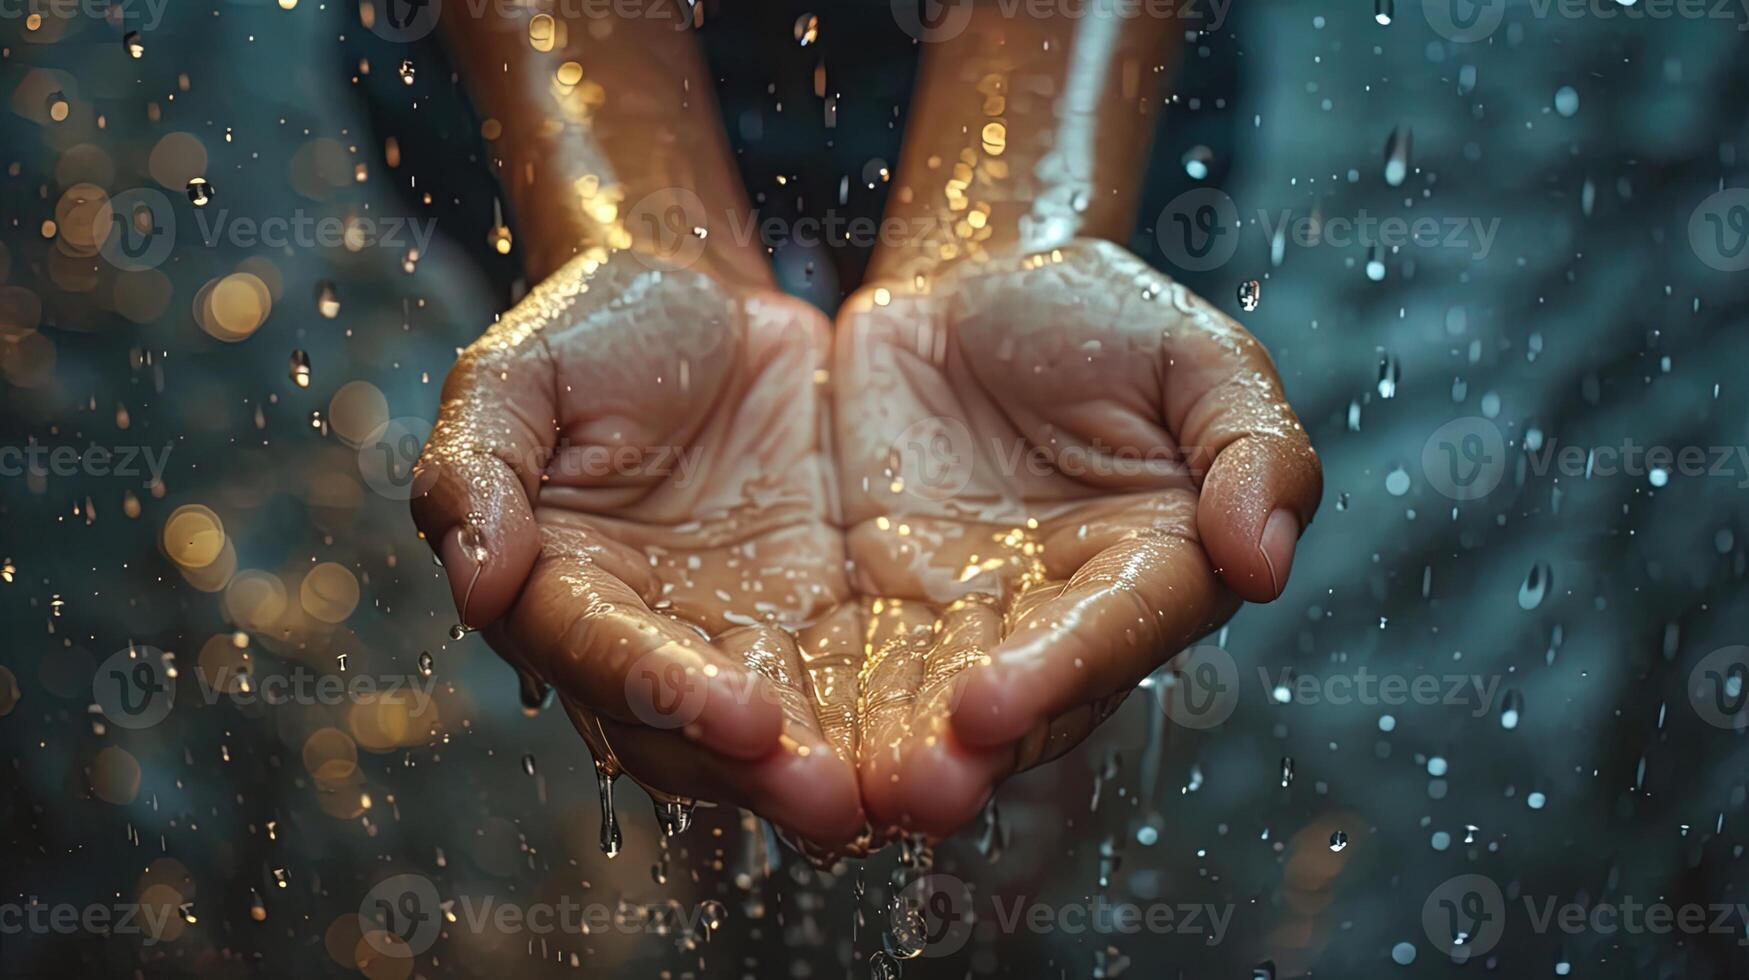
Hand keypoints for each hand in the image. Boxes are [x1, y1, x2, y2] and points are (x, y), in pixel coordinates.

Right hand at [412, 253, 865, 849]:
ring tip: (887, 798)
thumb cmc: (603, 326)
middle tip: (824, 796)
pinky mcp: (815, 620)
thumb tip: (471, 579)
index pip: (599, 656)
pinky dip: (882, 724)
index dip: (660, 689)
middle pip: (684, 732)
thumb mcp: (523, 369)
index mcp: (558, 587)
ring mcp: (734, 634)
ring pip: (768, 734)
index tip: (734, 711)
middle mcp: (644, 634)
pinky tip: (938, 750)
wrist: (711, 299)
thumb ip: (479, 465)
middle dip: (752, 770)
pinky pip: (848, 685)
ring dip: (821, 774)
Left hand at [833, 239, 1321, 837]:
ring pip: (923, 708)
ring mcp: (957, 625)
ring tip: (843, 797)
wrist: (964, 289)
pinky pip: (842, 668)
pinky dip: (815, 710)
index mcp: (1152, 570)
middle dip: (964, 752)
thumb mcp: (1191, 352)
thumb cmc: (1093, 316)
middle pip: (1016, 703)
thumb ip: (1252, 444)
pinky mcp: (872, 612)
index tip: (992, 701)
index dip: (1058, 669)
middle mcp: (1055, 623)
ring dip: (885, 756)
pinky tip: (769, 740)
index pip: (1113, 631)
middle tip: (915, 789)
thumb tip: (1267, 558)